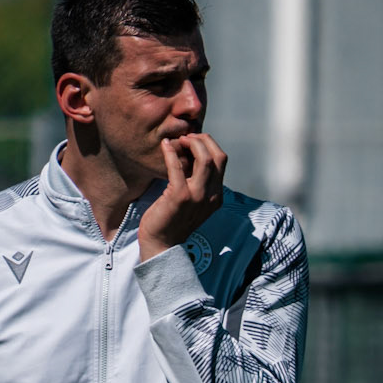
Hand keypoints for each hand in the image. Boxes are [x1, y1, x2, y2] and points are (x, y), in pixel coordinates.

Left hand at [138, 132, 226, 261]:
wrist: (161, 245)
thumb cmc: (172, 221)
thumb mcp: (192, 201)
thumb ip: (197, 182)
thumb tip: (189, 155)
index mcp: (217, 196)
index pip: (222, 160)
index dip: (209, 144)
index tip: (193, 141)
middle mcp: (212, 196)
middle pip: (217, 156)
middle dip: (202, 140)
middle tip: (185, 137)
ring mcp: (197, 197)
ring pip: (204, 159)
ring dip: (191, 143)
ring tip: (178, 141)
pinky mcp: (180, 197)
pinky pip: (177, 166)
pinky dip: (171, 152)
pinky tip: (164, 146)